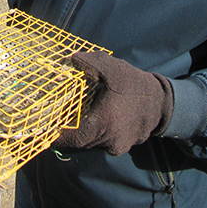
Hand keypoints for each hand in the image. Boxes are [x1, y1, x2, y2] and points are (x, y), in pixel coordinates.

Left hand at [54, 51, 172, 155]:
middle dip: (65, 130)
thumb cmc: (136, 85)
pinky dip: (93, 132)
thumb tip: (70, 59)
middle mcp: (107, 141)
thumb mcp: (113, 69)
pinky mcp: (121, 147)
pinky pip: (100, 142)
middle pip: (76, 141)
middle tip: (55, 115)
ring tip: (73, 114)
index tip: (43, 124)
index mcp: (102, 125)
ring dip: (80, 131)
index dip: (53, 133)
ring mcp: (115, 147)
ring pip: (88, 143)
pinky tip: (93, 116)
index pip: (68, 139)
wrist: (164, 103)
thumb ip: (90, 63)